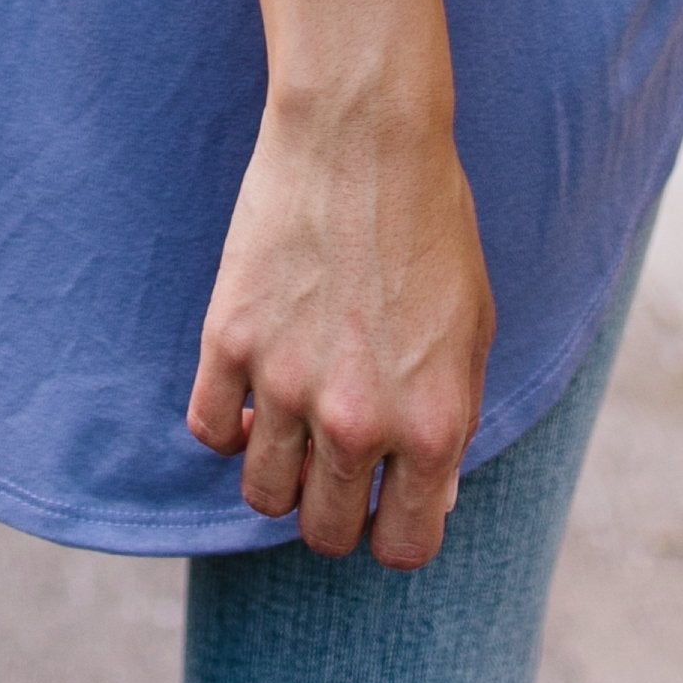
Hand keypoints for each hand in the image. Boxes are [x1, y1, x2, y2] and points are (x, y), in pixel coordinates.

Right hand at [186, 79, 494, 565]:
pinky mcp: (230, 341)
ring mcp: (287, 385)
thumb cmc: (431, 225)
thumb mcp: (473, 332)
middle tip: (333, 470)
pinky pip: (209, 429)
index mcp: (434, 426)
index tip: (384, 508)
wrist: (365, 135)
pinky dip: (227, 423)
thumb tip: (428, 495)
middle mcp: (360, 422)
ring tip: (291, 426)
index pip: (404, 547)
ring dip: (279, 472)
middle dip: (333, 512)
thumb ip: (452, 421)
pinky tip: (248, 392)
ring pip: (263, 493)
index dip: (393, 534)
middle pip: (326, 532)